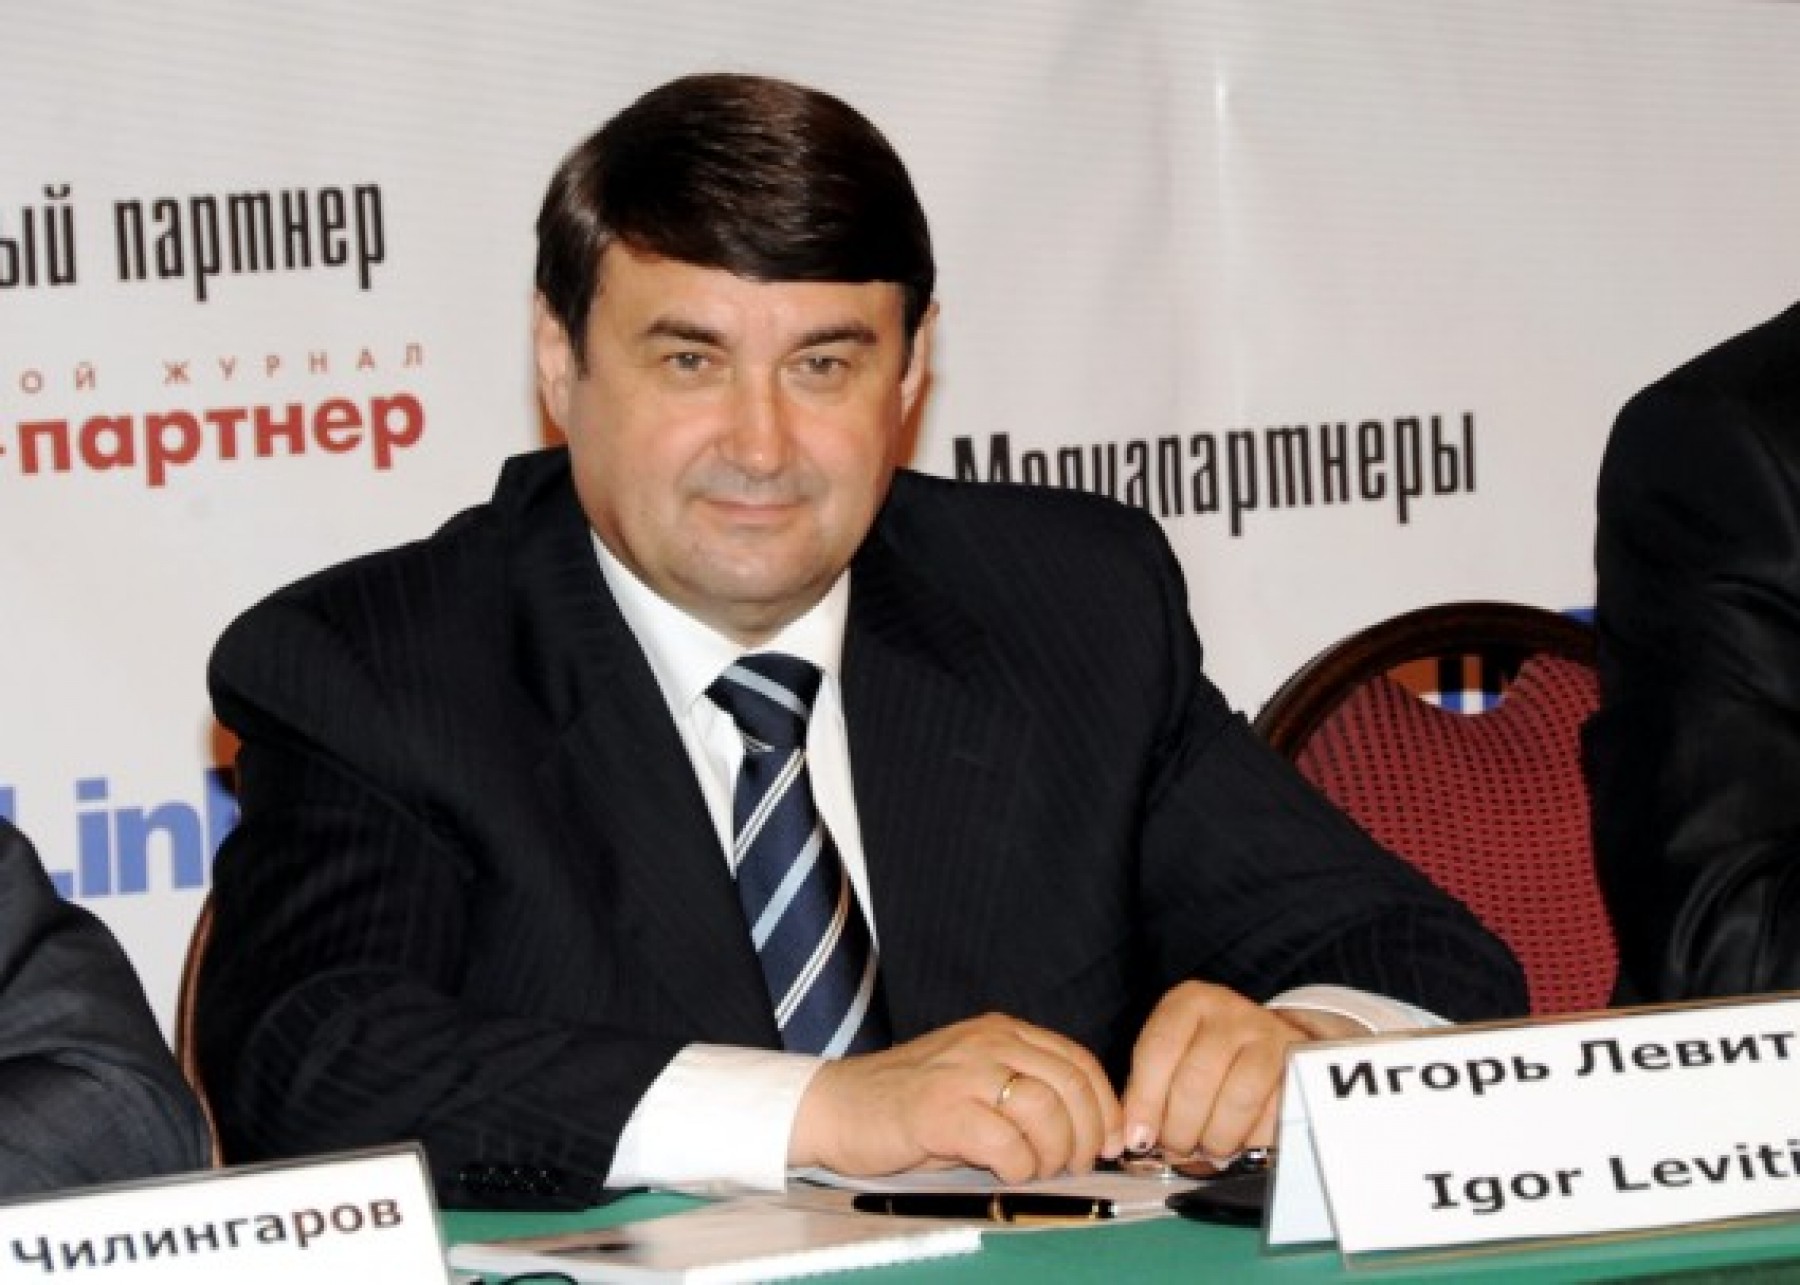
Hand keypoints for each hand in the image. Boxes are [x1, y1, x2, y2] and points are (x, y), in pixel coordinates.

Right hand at [789, 1013, 1123, 1182]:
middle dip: (1087, 1136)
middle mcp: (986, 1042)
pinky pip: (1004, 1141)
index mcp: (1001, 1031)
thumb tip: (1092, 1131)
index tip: (1111, 1142)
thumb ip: (1025, 1091)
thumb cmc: (909, 1104)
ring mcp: (962, 1072)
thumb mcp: (974, 1081)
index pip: (1078, 1062)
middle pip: (1070, 1086)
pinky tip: (1005, 1171)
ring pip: (1045, 1110)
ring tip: (1035, 1170)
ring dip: (1053, 1153)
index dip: (1105, 1107)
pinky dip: (1017, 1165)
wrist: (835, 1106)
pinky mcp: (939, 1109)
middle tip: (1074, 1166)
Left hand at [1121, 982, 1360, 1157]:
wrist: (1270, 1036)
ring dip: (1217, 1138)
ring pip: (1237, 1100)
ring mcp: (1268, 1034)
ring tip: (1208, 1146)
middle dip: (1181, 1129)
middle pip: (1196, 1080)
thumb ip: (1148, 1090)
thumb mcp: (1172, 1054)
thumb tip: (1136, 1138)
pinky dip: (1252, 1140)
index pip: (1159, 1051)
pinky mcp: (1298, 1066)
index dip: (1145, 1101)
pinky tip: (1240, 1141)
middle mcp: (1229, 1011)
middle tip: (1177, 1148)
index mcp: (1188, 1003)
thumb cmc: (1207, 1052)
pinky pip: (1272, 1115)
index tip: (1139, 1138)